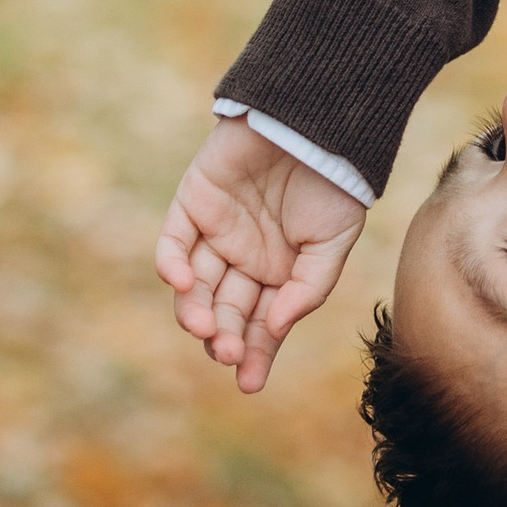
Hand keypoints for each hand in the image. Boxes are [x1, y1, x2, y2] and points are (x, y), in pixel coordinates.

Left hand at [155, 119, 367, 394]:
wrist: (320, 121)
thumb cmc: (336, 181)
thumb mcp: (334, 242)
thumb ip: (307, 287)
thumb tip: (275, 326)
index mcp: (278, 271)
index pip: (261, 323)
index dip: (256, 353)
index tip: (248, 384)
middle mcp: (243, 257)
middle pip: (224, 310)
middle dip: (225, 336)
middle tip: (227, 353)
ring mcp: (216, 231)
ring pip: (194, 284)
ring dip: (195, 311)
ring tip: (205, 330)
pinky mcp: (194, 202)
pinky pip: (173, 240)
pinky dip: (171, 263)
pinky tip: (182, 282)